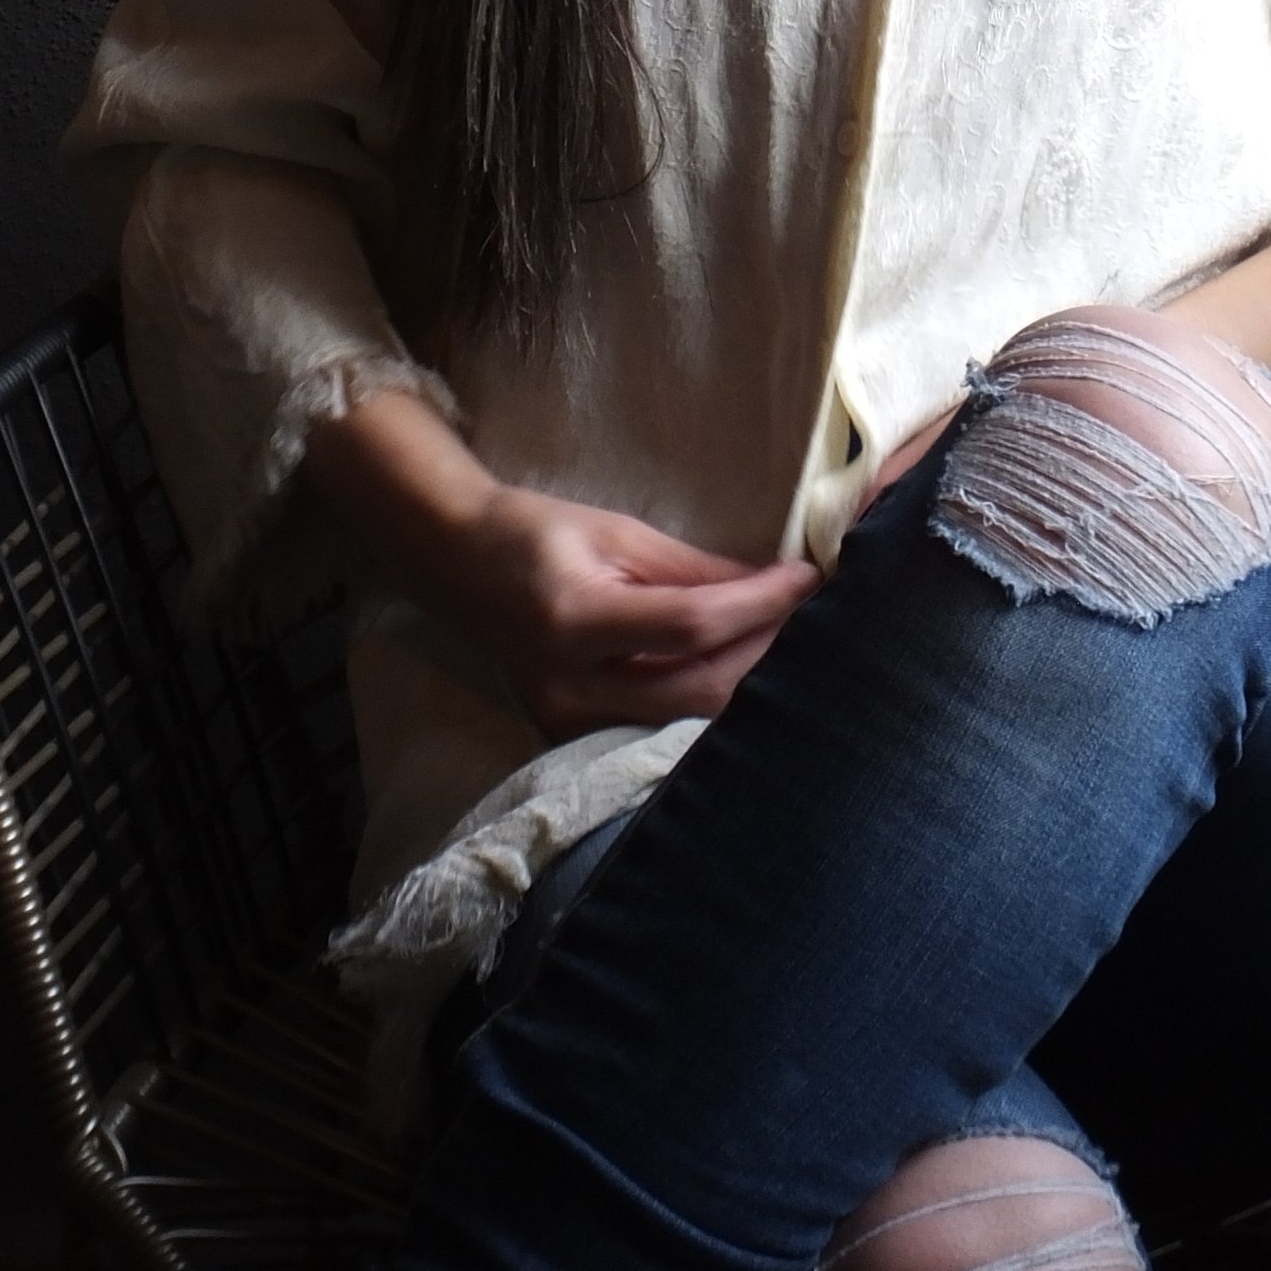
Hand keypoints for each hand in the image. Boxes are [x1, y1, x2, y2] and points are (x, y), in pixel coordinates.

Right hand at [439, 482, 821, 739]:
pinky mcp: (574, 738)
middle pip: (699, 690)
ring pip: (687, 720)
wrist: (456, 564)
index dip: (758, 604)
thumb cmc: (535, 532)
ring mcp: (569, 723)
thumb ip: (691, 569)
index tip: (806, 578)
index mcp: (574, 620)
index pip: (690, 625)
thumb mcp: (615, 532)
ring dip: (745, 682)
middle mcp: (570, 686)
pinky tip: (740, 670)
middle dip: (766, 652)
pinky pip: (660, 727)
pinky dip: (707, 700)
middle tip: (814, 617)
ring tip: (788, 641)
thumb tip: (771, 584)